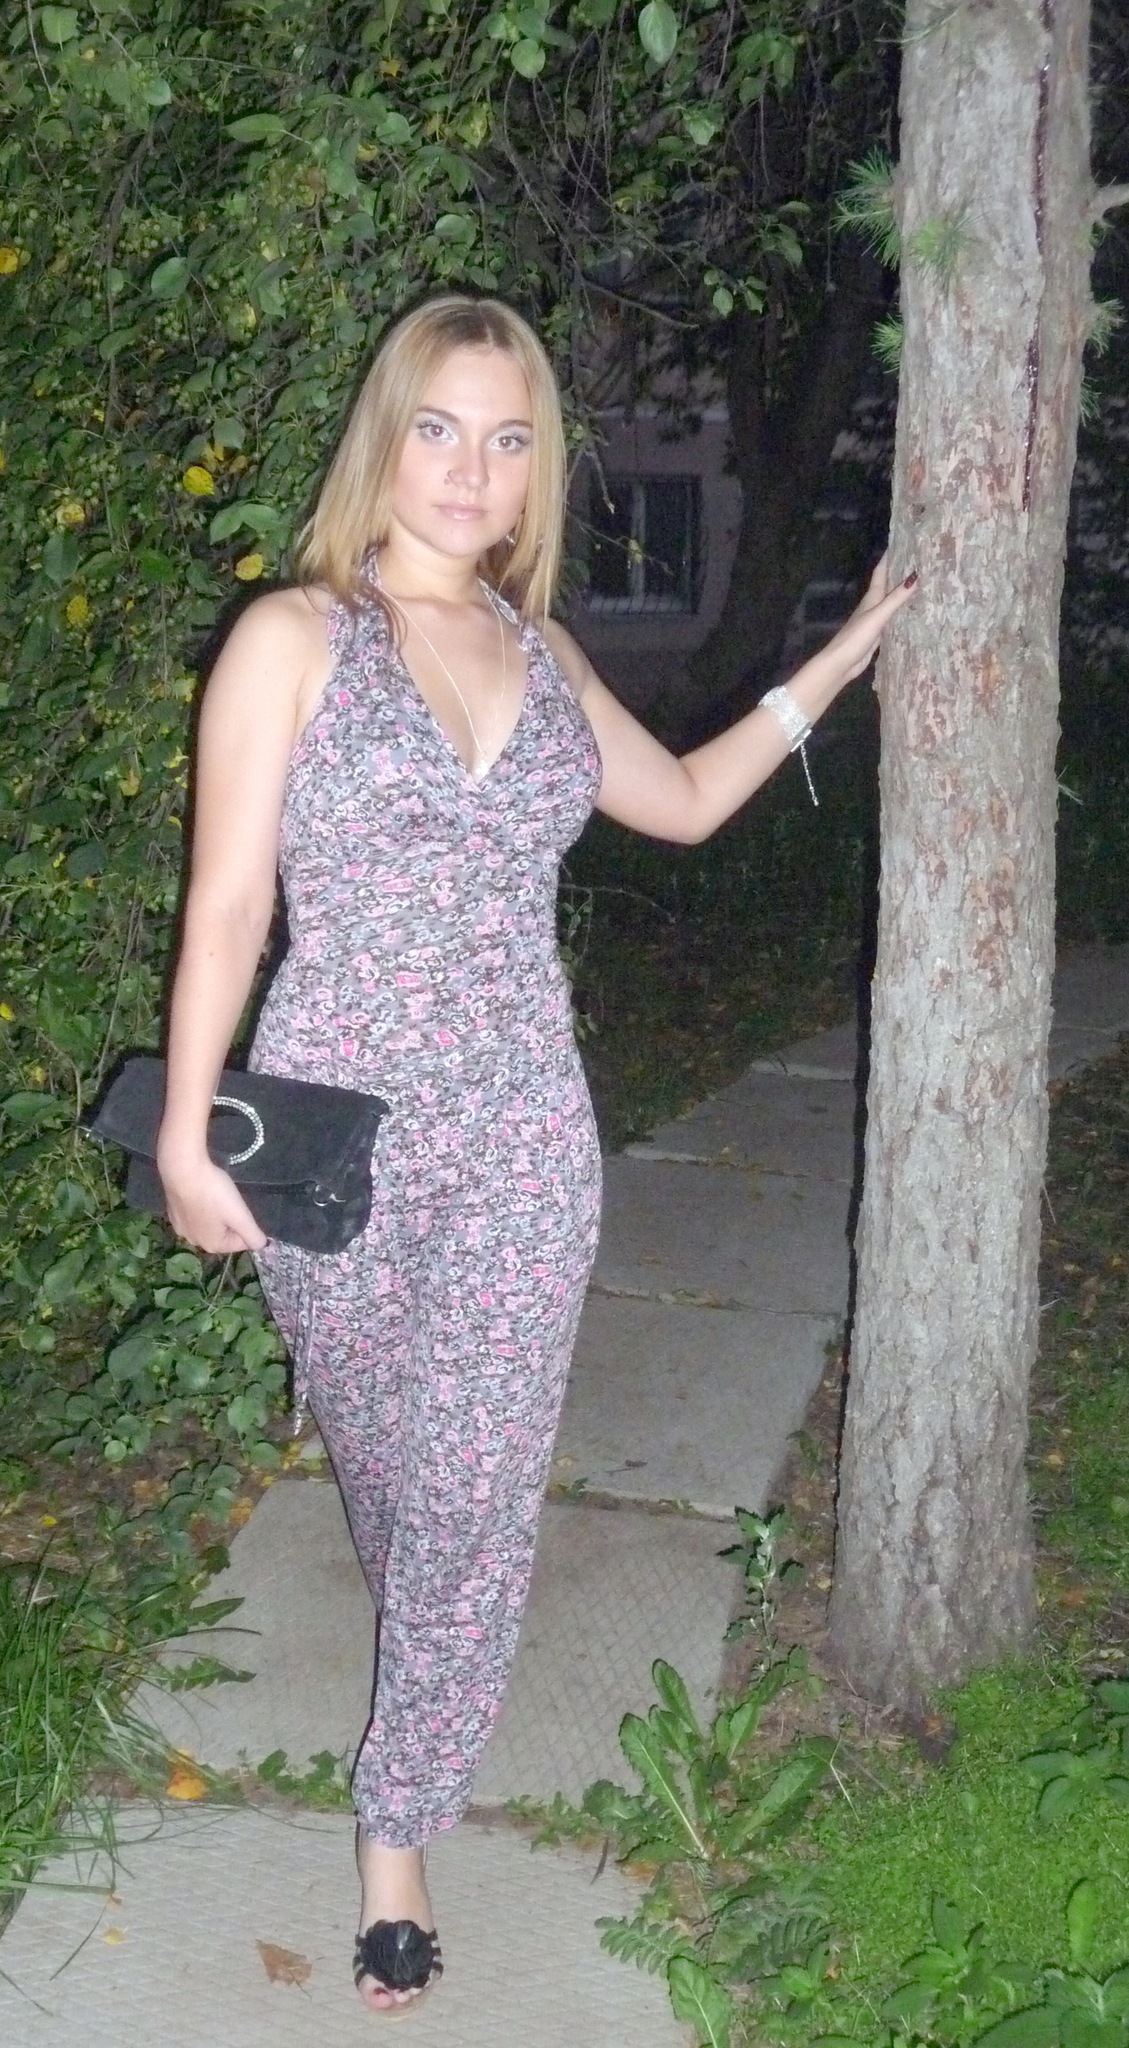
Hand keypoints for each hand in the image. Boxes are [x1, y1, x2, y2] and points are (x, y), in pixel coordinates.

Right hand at [157, 1152, 268, 1254]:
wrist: (181, 1168)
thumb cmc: (213, 1192)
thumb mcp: (239, 1215)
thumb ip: (253, 1235)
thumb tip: (262, 1246)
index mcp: (212, 1245)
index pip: (242, 1242)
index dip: (246, 1224)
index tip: (240, 1207)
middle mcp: (195, 1242)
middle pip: (224, 1233)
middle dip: (230, 1219)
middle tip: (228, 1200)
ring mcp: (181, 1228)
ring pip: (209, 1223)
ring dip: (217, 1212)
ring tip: (216, 1194)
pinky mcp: (173, 1213)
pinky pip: (195, 1215)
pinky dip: (201, 1206)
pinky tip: (201, 1192)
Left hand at [824, 552, 916, 687]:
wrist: (842, 663)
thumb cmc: (856, 637)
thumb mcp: (878, 615)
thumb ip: (896, 599)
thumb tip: (915, 577)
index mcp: (872, 597)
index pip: (881, 570)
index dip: (890, 556)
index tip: (903, 541)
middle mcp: (873, 604)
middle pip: (888, 583)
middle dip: (901, 571)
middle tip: (920, 560)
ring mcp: (875, 619)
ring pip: (892, 600)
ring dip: (903, 591)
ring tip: (923, 581)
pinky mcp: (879, 633)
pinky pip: (894, 616)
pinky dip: (903, 610)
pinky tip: (913, 610)